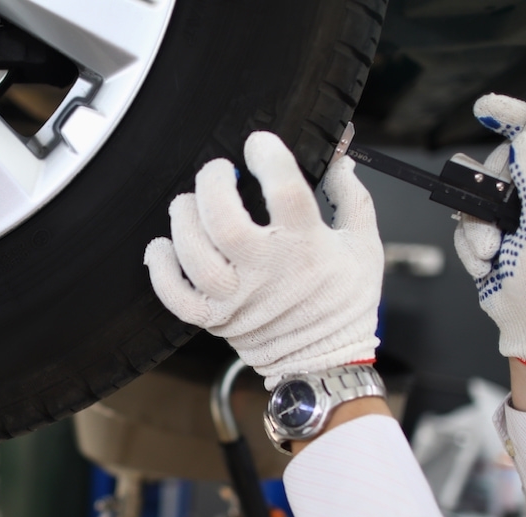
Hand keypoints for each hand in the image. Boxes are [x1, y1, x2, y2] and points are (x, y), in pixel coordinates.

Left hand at [144, 132, 381, 387]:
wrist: (327, 363)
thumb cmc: (346, 302)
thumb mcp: (365, 245)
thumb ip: (352, 198)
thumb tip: (340, 158)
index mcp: (306, 247)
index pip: (285, 190)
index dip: (269, 158)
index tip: (259, 144)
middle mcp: (266, 271)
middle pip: (223, 221)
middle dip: (212, 183)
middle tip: (218, 171)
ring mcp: (236, 297)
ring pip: (194, 253)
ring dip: (183, 218)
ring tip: (189, 203)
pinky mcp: (214, 318)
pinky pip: (174, 295)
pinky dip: (161, 268)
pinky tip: (163, 245)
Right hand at [453, 94, 525, 369]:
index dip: (520, 116)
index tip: (486, 106)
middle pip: (508, 161)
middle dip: (490, 191)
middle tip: (493, 217)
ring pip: (482, 191)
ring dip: (477, 222)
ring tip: (491, 250)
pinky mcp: (504, 231)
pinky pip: (471, 218)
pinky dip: (473, 241)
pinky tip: (489, 262)